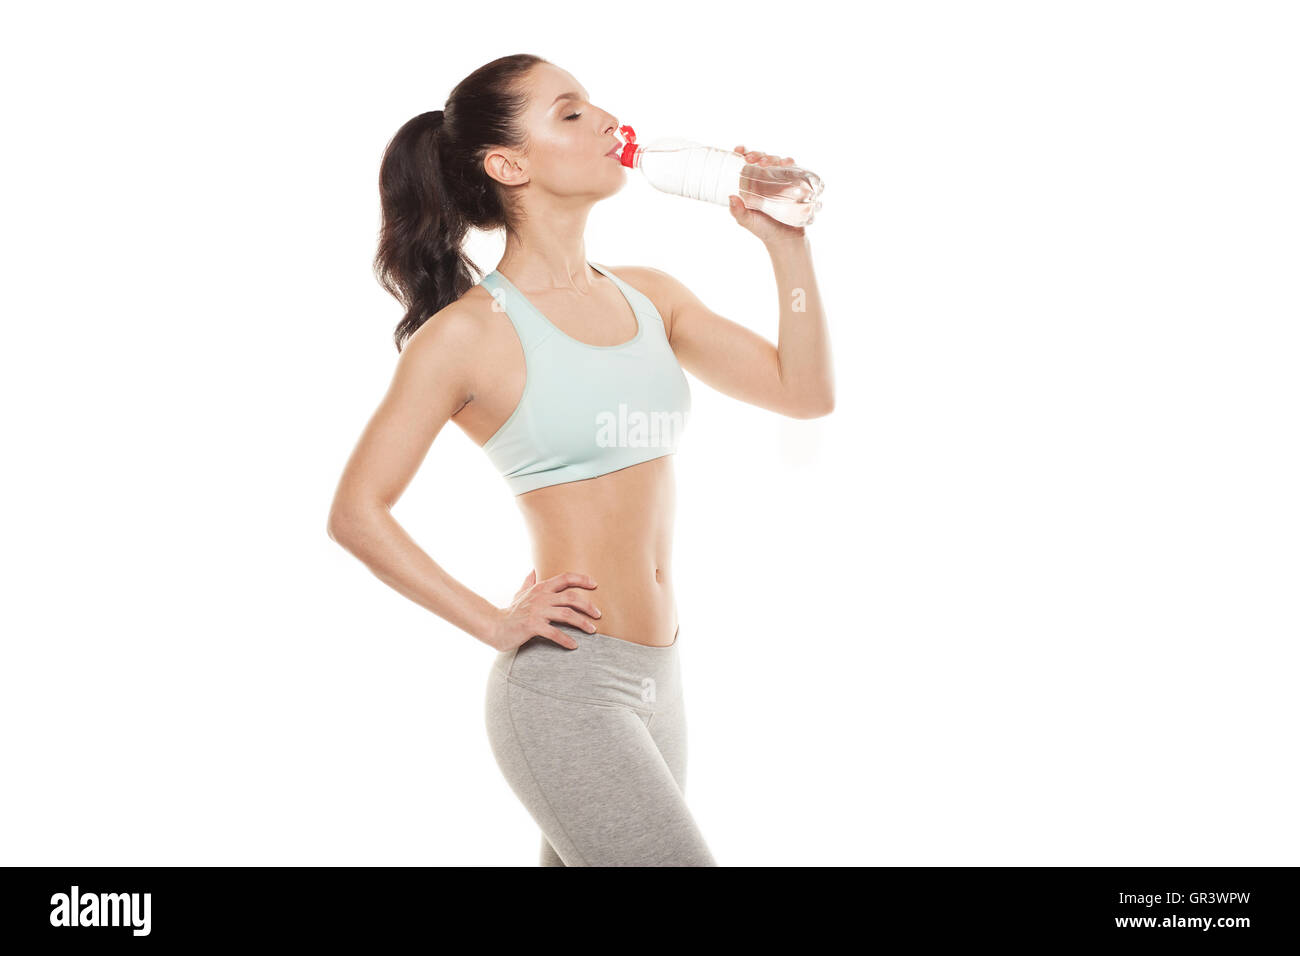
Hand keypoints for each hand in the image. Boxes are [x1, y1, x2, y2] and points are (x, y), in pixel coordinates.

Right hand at [487, 569, 601, 650]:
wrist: (495, 627)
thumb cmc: (510, 612)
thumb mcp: (520, 594)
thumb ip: (528, 583)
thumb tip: (533, 570)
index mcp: (541, 588)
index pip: (565, 578)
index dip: (582, 579)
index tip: (595, 584)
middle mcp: (541, 597)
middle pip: (572, 597)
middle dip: (588, 605)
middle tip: (598, 615)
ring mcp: (537, 611)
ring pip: (567, 614)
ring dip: (582, 623)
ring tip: (592, 630)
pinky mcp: (533, 626)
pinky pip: (555, 633)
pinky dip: (567, 640)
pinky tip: (574, 646)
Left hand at [728, 145, 807, 244]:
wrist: (786, 240)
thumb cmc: (764, 230)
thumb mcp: (747, 221)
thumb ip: (738, 212)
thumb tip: (731, 198)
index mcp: (751, 184)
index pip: (746, 164)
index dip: (742, 153)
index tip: (738, 149)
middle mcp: (765, 179)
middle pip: (761, 158)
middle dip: (756, 154)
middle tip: (750, 159)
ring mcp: (780, 180)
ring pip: (776, 160)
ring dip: (771, 157)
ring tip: (765, 163)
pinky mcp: (794, 183)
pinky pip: (793, 168)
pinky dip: (789, 162)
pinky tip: (786, 162)